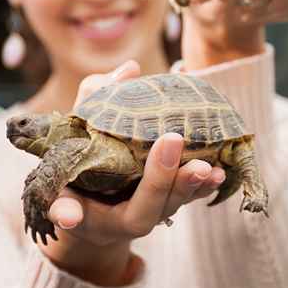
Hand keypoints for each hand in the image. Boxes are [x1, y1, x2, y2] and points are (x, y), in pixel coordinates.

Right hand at [38, 61, 225, 284]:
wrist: (103, 181)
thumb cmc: (82, 150)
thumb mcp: (78, 122)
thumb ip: (95, 97)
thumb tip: (130, 69)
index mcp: (75, 204)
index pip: (68, 211)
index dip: (67, 211)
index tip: (69, 213)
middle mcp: (111, 219)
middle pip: (139, 213)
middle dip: (159, 181)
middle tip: (172, 142)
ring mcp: (143, 215)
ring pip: (168, 207)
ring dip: (189, 185)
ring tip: (209, 166)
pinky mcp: (166, 206)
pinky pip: (185, 200)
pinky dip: (202, 187)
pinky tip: (221, 171)